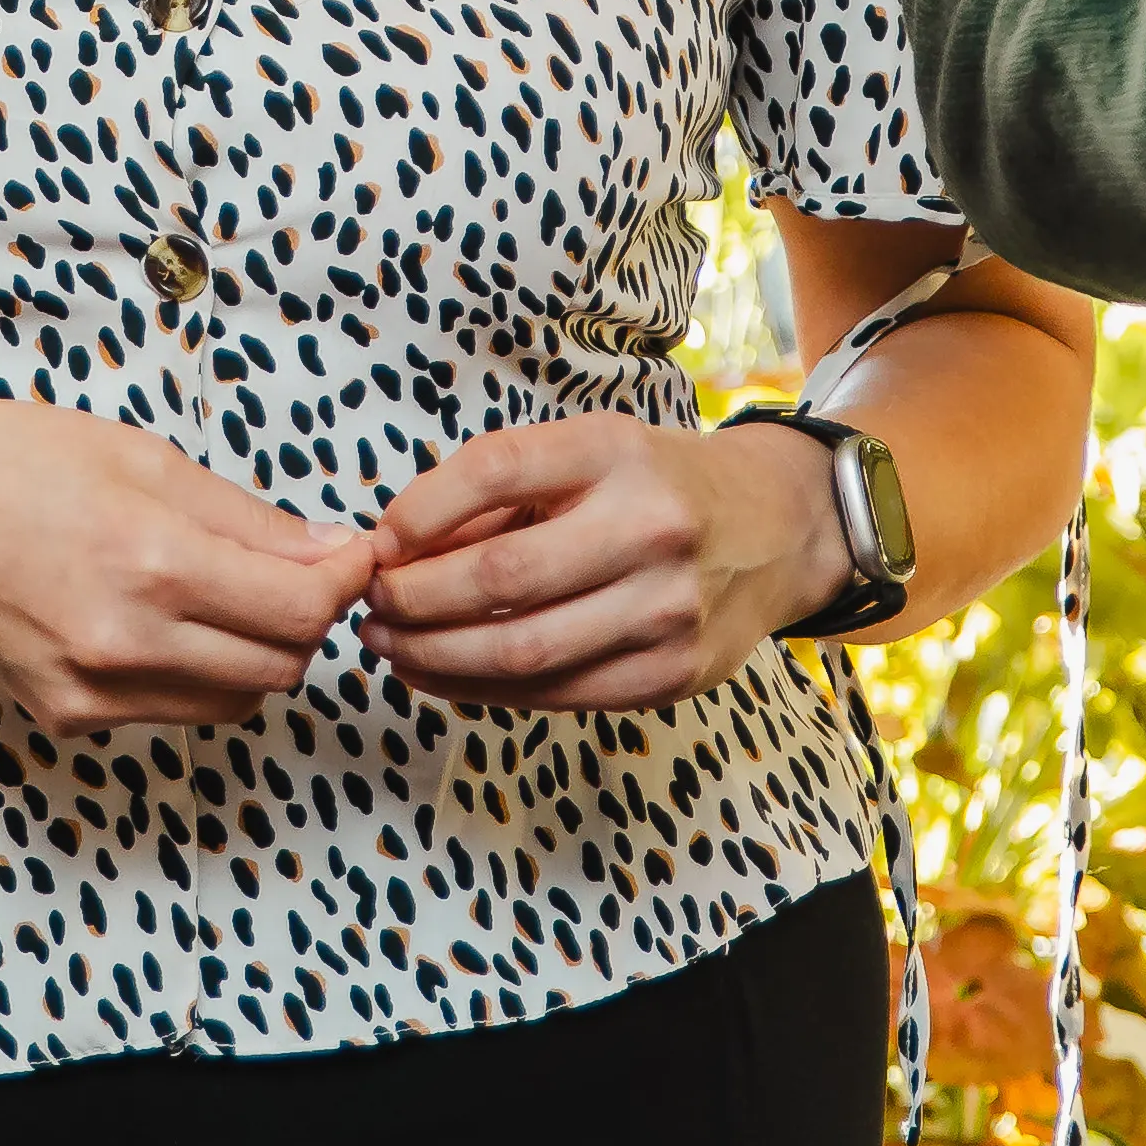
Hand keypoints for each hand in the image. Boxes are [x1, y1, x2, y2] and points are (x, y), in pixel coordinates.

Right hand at [0, 398, 375, 732]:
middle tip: (295, 572)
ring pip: (234, 701)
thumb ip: (245, 517)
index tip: (352, 554)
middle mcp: (124, 642)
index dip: (345, 581)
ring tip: (229, 595)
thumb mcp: (139, 457)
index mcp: (151, 562)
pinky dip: (193, 674)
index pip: (302, 608)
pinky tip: (163, 622)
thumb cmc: (6, 460)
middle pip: (281, 667)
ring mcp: (91, 690)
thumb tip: (331, 552)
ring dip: (256, 654)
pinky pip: (171, 711)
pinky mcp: (65, 715)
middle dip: (307, 620)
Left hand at [361, 414, 844, 711]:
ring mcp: (668, 608)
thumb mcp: (586, 454)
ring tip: (390, 646)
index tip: (376, 542)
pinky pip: (558, 694)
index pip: (498, 470)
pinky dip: (486, 691)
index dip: (421, 510)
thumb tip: (394, 551)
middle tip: (368, 606)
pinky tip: (445, 675)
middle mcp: (649, 526)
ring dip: (436, 657)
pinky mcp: (675, 673)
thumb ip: (499, 498)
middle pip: (501, 578)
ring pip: (523, 652)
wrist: (776, 528)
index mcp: (615, 451)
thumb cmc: (652, 486)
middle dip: (413, 600)